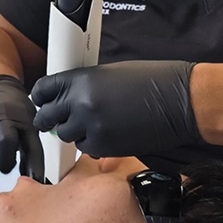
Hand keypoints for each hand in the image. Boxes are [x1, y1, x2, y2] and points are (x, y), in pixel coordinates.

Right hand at [0, 75, 43, 175]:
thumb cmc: (13, 112)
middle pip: (6, 140)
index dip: (34, 166)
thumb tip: (34, 179)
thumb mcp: (28, 125)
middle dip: (5, 161)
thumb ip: (30, 151)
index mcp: (24, 120)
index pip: (31, 146)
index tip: (34, 180)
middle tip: (4, 166)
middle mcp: (4, 115)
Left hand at [30, 60, 200, 156]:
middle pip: (47, 116)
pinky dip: (92, 144)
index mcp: (81, 78)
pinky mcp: (104, 146)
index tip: (43, 101)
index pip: (43, 89)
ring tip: (93, 124)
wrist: (180, 101)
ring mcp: (91, 126)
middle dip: (50, 119)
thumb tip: (66, 96)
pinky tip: (108, 134)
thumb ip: (84, 85)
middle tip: (54, 120)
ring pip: (66, 135)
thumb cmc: (152, 81)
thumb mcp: (110, 73)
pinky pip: (86, 148)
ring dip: (74, 132)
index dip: (41, 96)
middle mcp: (80, 102)